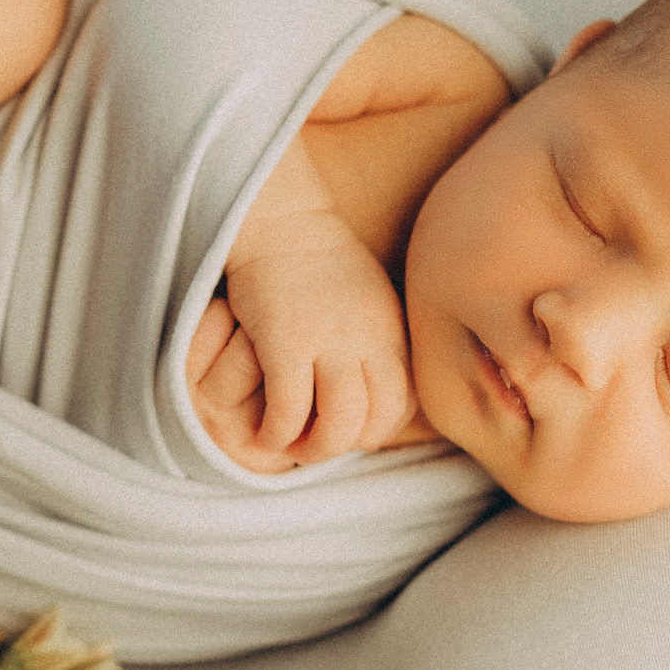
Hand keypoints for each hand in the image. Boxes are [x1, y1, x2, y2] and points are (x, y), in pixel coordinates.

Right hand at [192, 215, 414, 468]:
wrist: (281, 219)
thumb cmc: (318, 262)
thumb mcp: (369, 300)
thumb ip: (378, 340)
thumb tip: (376, 383)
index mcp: (391, 332)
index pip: (404, 405)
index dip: (376, 430)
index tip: (347, 429)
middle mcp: (369, 340)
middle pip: (378, 421)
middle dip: (348, 445)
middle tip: (317, 443)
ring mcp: (329, 342)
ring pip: (340, 426)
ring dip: (315, 450)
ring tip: (291, 445)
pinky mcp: (286, 342)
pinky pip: (289, 411)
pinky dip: (277, 434)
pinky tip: (265, 432)